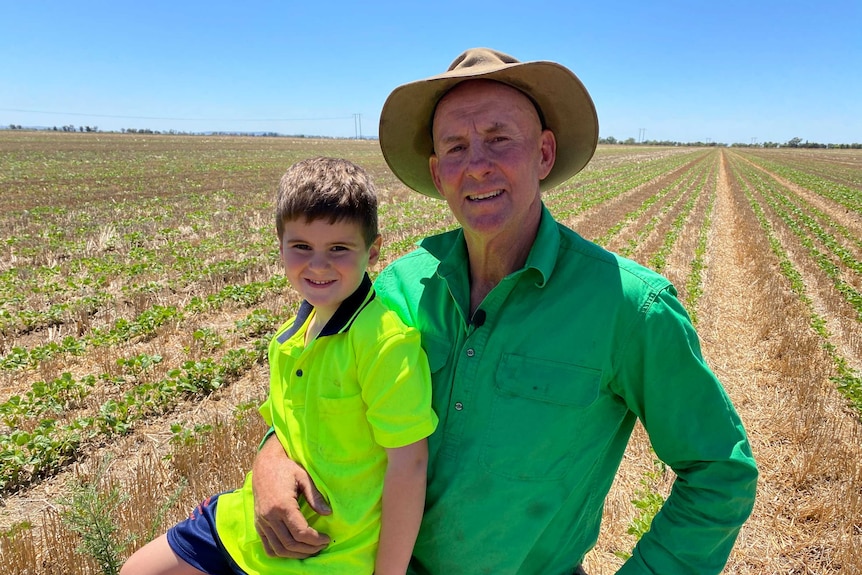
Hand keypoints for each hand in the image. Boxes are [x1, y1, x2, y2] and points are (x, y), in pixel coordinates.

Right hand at [252, 433, 331, 557]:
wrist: (264, 465)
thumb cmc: (286, 469)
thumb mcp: (304, 477)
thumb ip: (315, 496)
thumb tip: (328, 513)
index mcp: (283, 505)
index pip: (300, 532)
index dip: (316, 539)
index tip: (327, 539)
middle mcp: (270, 516)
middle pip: (290, 544)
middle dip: (309, 549)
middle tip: (322, 546)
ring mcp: (262, 522)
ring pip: (279, 549)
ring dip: (296, 554)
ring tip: (310, 550)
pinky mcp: (258, 524)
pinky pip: (267, 546)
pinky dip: (280, 553)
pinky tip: (293, 551)